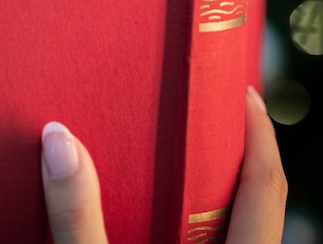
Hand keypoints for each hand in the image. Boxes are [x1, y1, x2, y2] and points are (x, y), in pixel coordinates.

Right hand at [41, 86, 286, 243]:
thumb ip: (79, 214)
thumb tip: (59, 140)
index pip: (263, 187)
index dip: (260, 136)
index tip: (243, 92)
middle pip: (249, 202)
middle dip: (229, 154)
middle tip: (200, 114)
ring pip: (222, 227)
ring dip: (201, 190)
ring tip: (169, 153)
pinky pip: (193, 241)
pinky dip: (175, 216)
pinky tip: (142, 206)